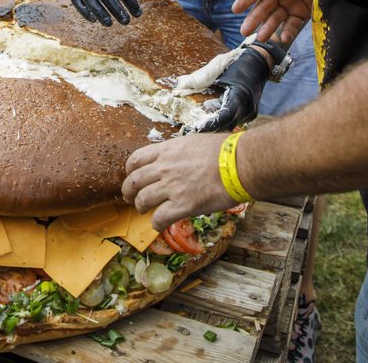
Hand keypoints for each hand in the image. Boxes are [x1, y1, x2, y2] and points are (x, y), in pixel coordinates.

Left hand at [123, 133, 238, 228]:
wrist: (240, 164)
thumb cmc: (224, 151)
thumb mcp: (194, 142)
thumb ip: (179, 152)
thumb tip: (177, 158)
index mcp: (167, 150)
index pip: (136, 160)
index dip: (130, 171)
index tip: (132, 176)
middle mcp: (165, 168)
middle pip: (134, 181)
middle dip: (128, 191)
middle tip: (129, 197)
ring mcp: (172, 187)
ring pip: (143, 200)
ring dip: (140, 207)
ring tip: (143, 211)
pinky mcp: (183, 205)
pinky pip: (159, 218)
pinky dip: (156, 223)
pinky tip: (159, 224)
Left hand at [197, 47, 270, 131]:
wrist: (259, 62)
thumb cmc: (237, 63)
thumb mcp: (217, 68)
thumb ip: (199, 78)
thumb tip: (179, 85)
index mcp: (240, 95)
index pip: (225, 117)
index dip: (211, 125)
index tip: (196, 128)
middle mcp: (248, 107)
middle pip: (227, 125)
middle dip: (211, 129)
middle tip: (193, 129)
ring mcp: (252, 112)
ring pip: (232, 126)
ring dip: (217, 127)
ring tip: (201, 126)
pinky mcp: (251, 113)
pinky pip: (236, 122)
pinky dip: (224, 122)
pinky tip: (212, 120)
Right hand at [234, 0, 314, 44]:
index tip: (236, 8)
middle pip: (265, 6)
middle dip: (254, 18)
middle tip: (244, 30)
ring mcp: (291, 3)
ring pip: (276, 17)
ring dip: (268, 28)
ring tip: (262, 37)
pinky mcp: (302, 13)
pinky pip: (292, 24)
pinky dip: (288, 31)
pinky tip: (285, 37)